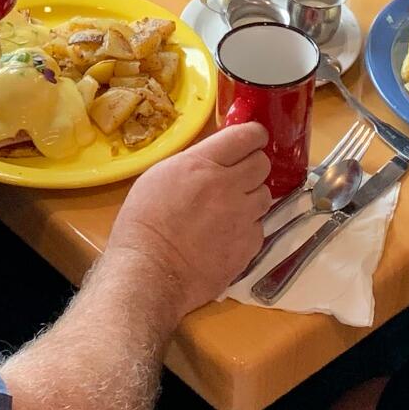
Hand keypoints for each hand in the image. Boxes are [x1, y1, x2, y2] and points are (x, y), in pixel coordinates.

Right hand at [107, 121, 272, 319]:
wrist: (150, 274)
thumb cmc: (142, 225)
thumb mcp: (159, 178)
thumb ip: (192, 164)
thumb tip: (214, 160)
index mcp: (202, 165)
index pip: (246, 136)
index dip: (254, 135)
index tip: (253, 139)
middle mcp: (228, 187)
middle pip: (262, 164)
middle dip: (253, 166)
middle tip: (238, 176)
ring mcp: (242, 218)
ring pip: (265, 196)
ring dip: (251, 198)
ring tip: (231, 209)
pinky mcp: (249, 246)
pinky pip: (259, 227)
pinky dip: (247, 228)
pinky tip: (227, 236)